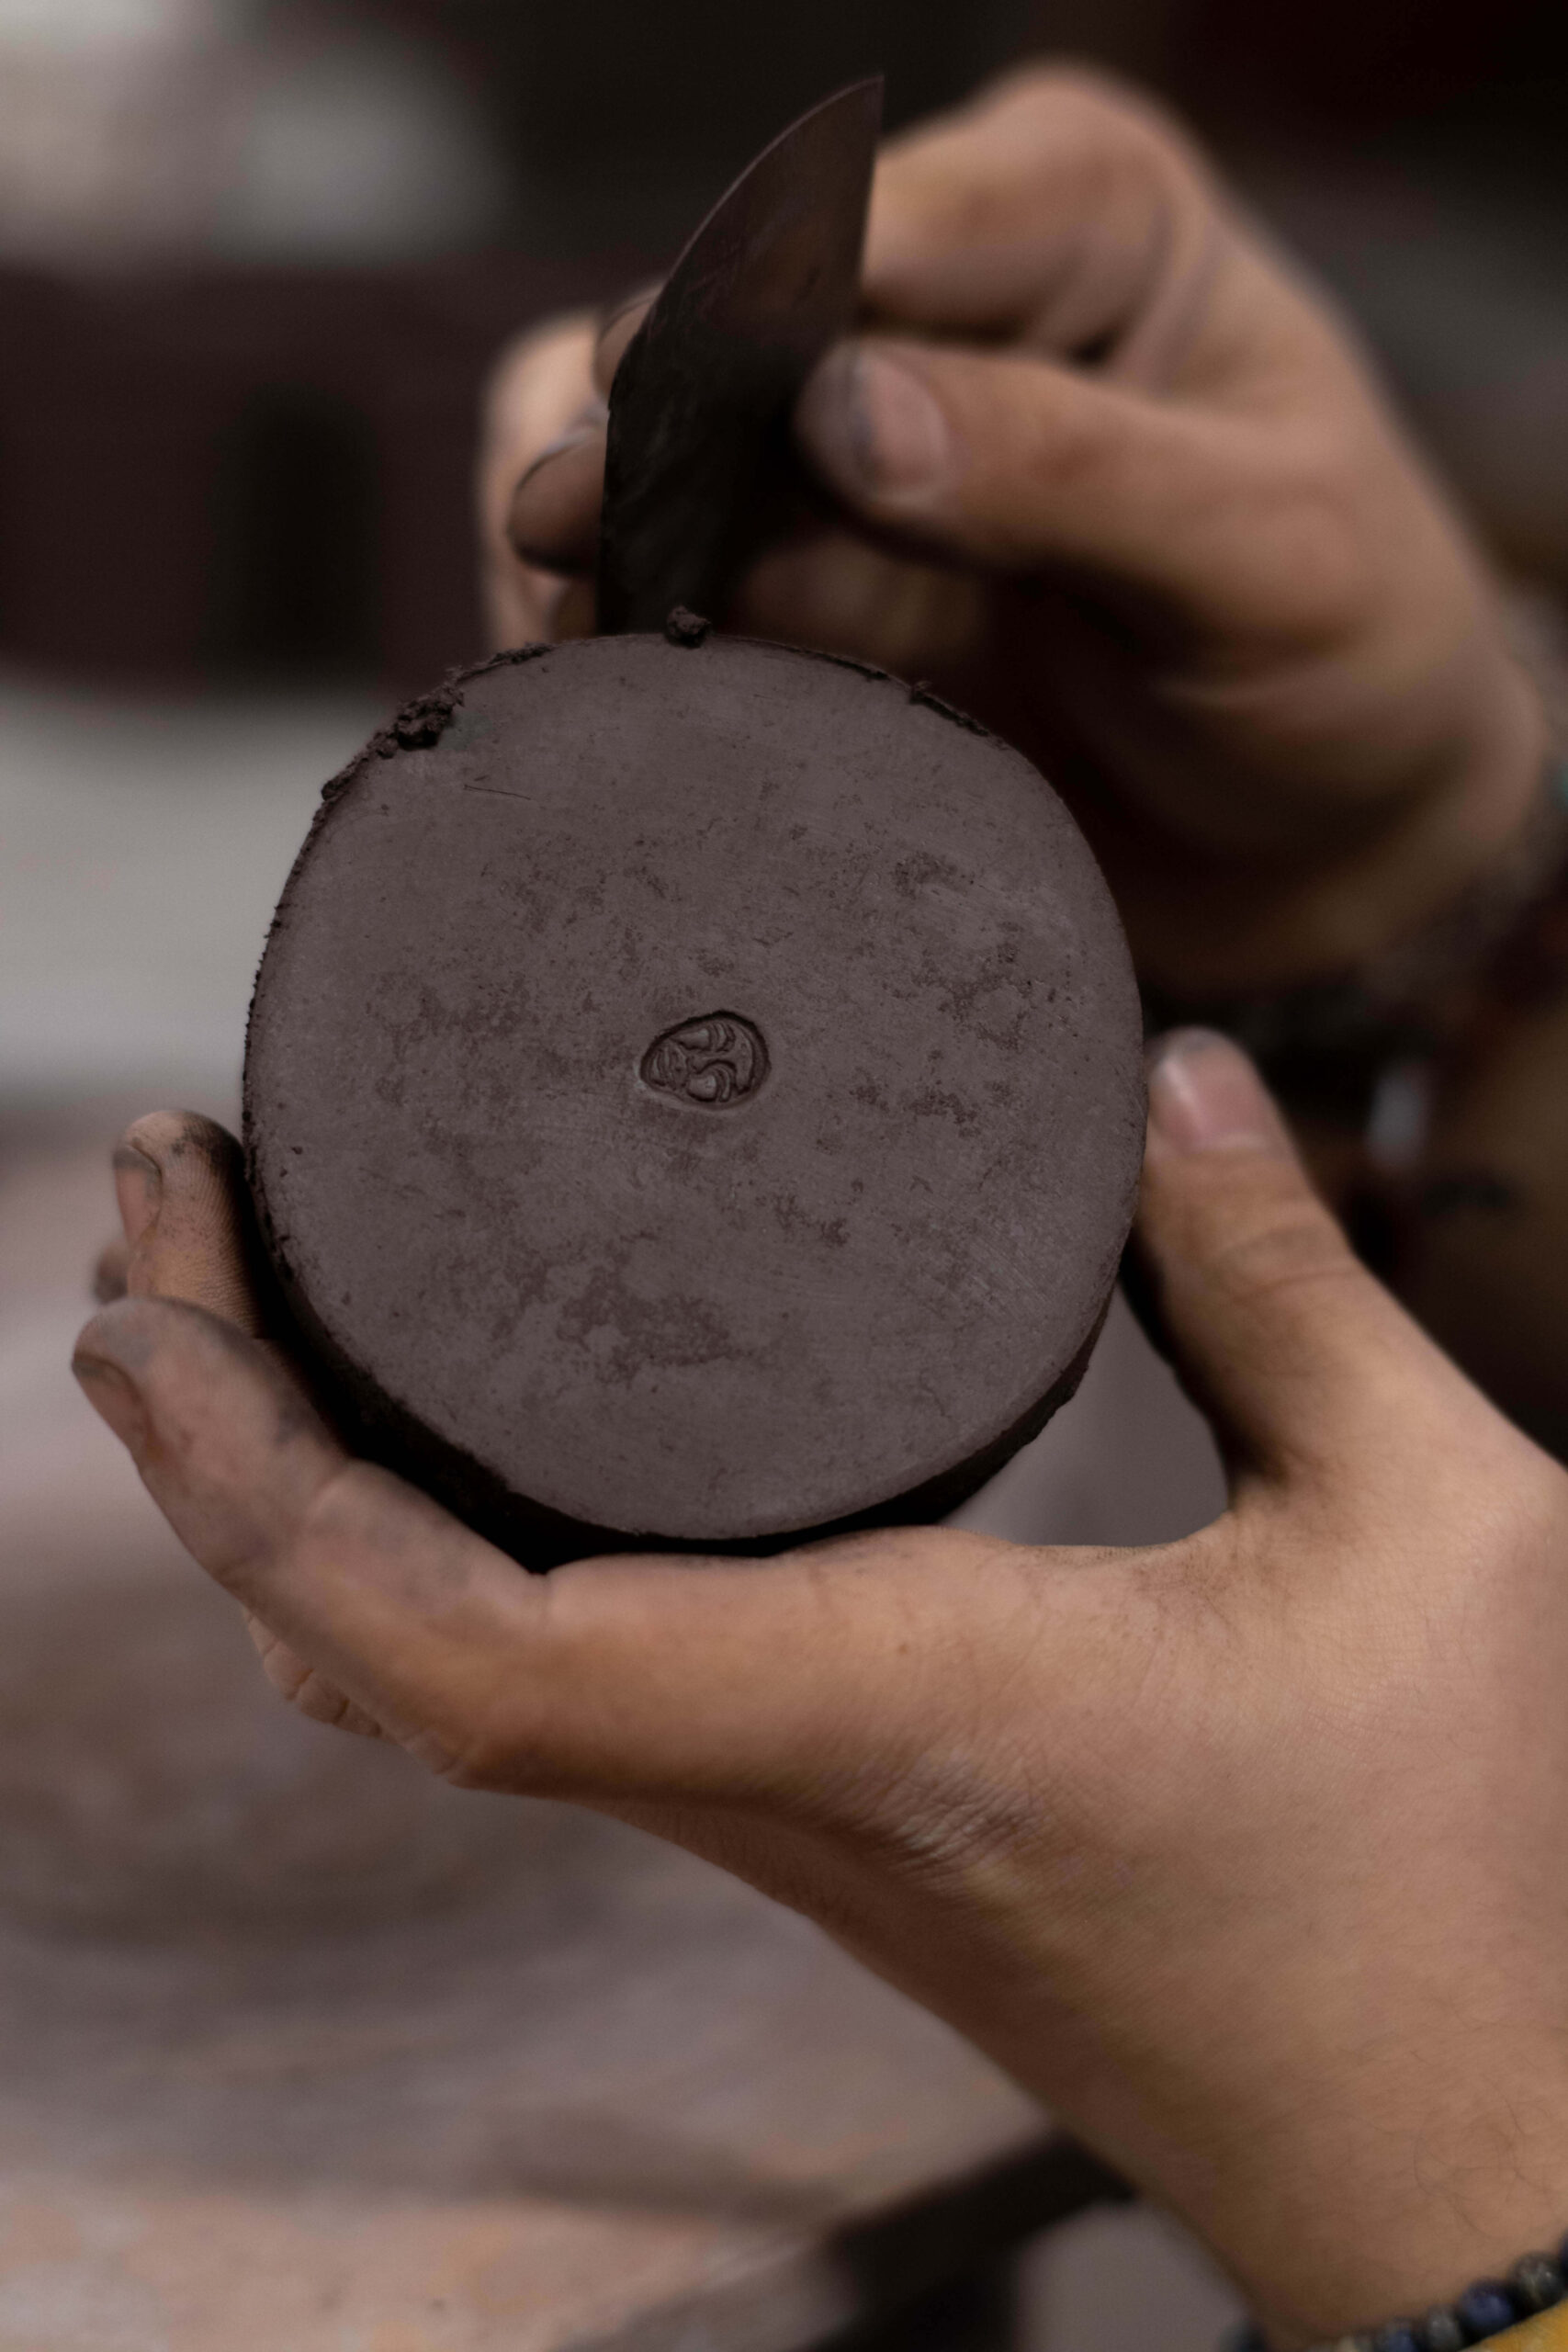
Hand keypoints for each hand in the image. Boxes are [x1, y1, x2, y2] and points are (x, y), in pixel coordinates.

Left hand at [74, 1040, 1567, 2345]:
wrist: (1452, 2164)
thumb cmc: (1456, 1877)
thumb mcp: (1431, 1537)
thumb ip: (1291, 1287)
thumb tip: (1186, 1077)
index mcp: (890, 1703)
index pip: (468, 1646)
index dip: (265, 1486)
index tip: (156, 1306)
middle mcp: (778, 1778)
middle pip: (370, 1649)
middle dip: (214, 1437)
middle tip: (155, 1207)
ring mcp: (778, 1821)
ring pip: (427, 1686)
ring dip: (287, 1498)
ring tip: (232, 1299)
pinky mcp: (818, 1822)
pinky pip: (529, 1698)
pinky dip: (406, 1565)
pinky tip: (420, 1451)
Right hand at [488, 68, 1545, 997]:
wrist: (1319, 847)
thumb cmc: (1345, 669)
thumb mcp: (1268, 560)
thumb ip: (1068, 475)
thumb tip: (843, 415)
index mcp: (1082, 214)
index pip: (868, 229)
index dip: (748, 330)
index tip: (662, 441)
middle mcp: (941, 302)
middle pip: (714, 325)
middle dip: (633, 442)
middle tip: (568, 558)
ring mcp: (847, 447)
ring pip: (633, 440)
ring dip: (588, 544)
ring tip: (572, 651)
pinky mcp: (797, 583)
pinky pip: (644, 580)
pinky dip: (601, 635)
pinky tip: (592, 695)